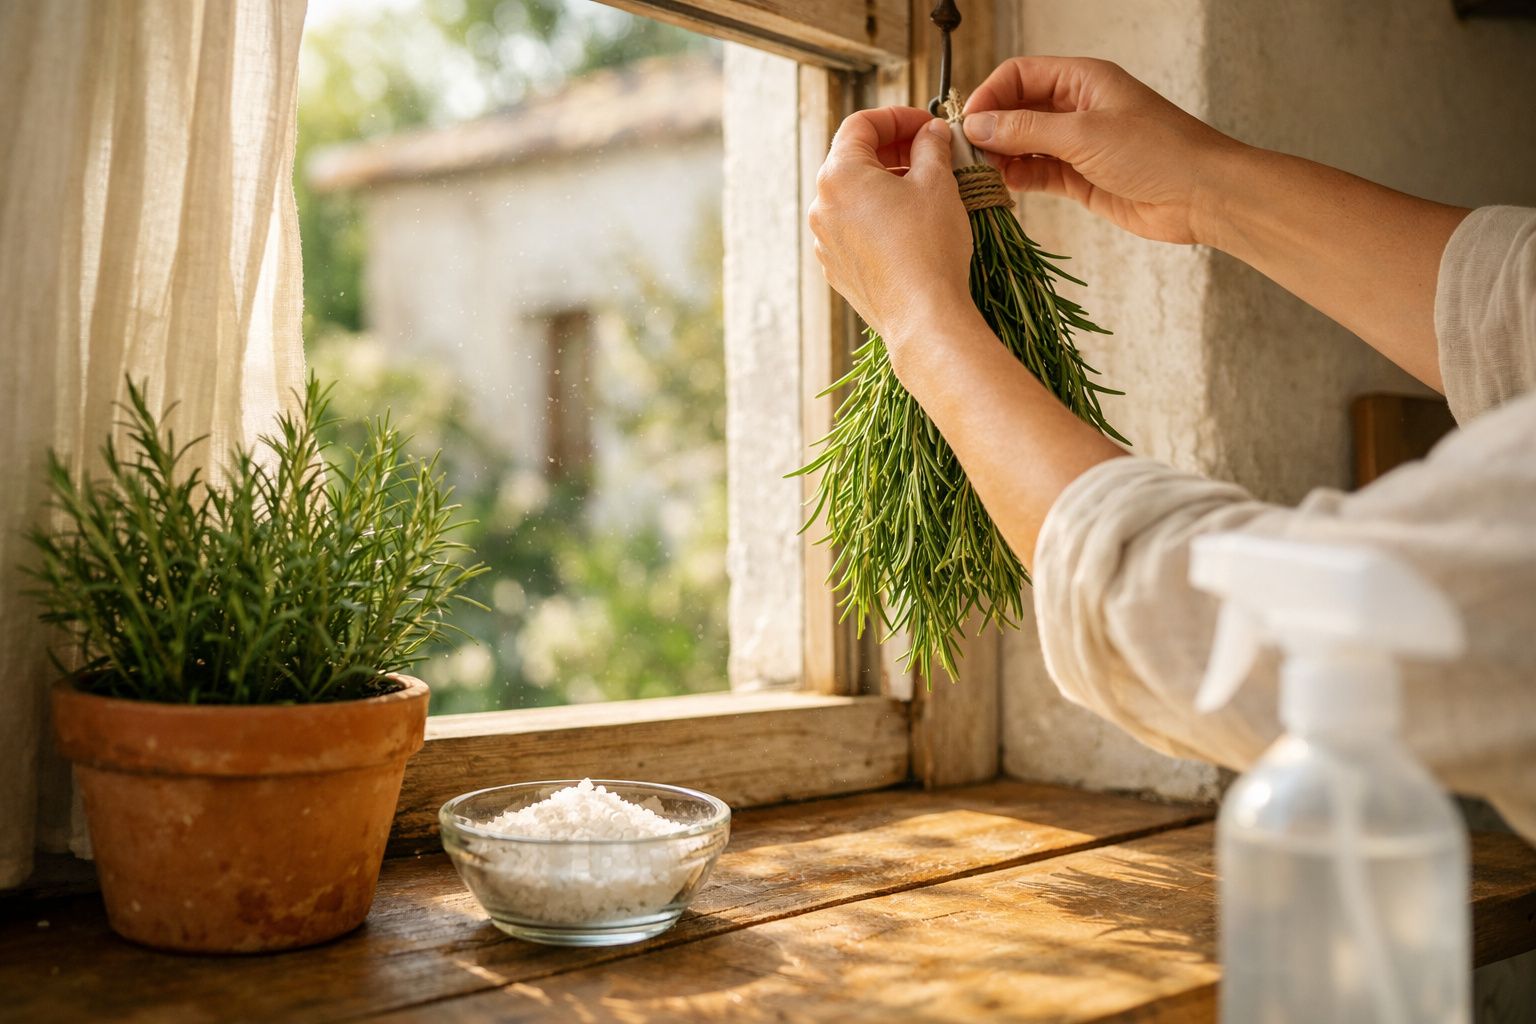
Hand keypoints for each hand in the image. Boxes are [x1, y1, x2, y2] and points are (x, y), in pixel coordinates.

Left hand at [808, 107, 974, 359]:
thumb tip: (931, 133)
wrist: (923, 316)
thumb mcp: (937, 182)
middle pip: (853, 159)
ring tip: (925, 190)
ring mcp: (825, 241)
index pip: (860, 125)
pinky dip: (879, 217)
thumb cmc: (929, 247)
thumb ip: (931, 147)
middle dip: (893, 150)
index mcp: (839, 176)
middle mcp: (822, 207)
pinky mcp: (837, 268)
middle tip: (930, 153)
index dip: (897, 117)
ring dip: (887, 184)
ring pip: (854, 197)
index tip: (926, 125)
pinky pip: (855, 229)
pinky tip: (911, 225)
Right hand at [962, 57, 1241, 244]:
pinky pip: (1037, 172)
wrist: (1202, 196)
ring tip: (980, 174)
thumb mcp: (1084, 134)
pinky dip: (1017, 178)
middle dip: (990, 128)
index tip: (967, 124)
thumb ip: (1026, 130)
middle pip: (1017, 109)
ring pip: (1023, 143)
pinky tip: (1003, 187)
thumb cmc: (1157, 152)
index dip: (990, 95)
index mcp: (1082, 79)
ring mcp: (1077, 144)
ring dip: (1000, 157)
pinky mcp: (1080, 177)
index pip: (1020, 75)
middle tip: (966, 154)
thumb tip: (978, 125)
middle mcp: (1076, 107)